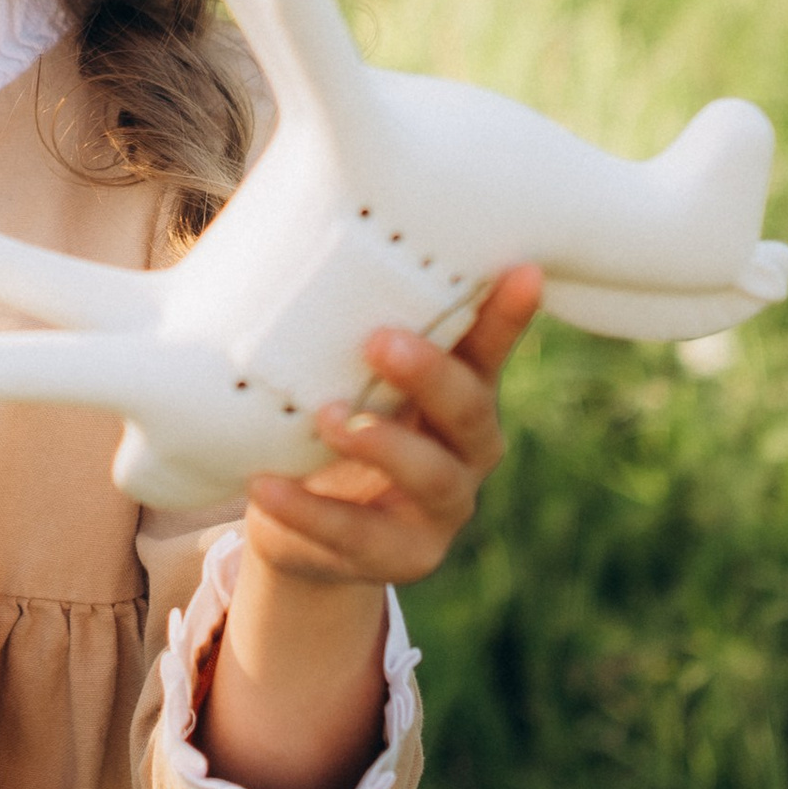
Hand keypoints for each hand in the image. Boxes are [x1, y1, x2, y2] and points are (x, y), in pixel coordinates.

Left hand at [244, 262, 543, 590]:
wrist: (301, 527)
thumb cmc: (325, 422)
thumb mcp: (335, 375)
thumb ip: (334, 329)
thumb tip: (282, 231)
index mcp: (459, 390)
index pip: (488, 347)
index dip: (508, 315)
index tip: (522, 270)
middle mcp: (467, 449)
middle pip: (470, 410)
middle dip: (431, 375)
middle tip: (382, 342)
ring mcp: (443, 508)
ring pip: (434, 477)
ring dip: (383, 444)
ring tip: (325, 417)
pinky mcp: (404, 557)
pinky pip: (359, 536)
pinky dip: (309, 511)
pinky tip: (266, 487)